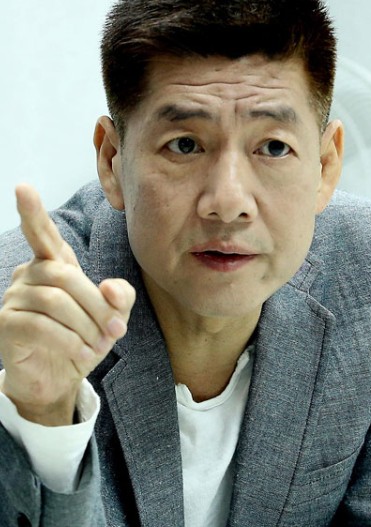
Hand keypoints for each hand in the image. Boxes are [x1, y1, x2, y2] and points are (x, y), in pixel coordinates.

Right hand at [0, 184, 135, 424]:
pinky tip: (83, 354)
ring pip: (55, 302)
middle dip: (97, 306)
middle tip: (117, 331)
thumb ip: (119, 297)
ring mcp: (14, 298)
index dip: (32, 212)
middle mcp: (29, 275)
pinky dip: (70, 341)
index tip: (23, 188)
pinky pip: (41, 325)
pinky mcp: (7, 324)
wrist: (60, 377)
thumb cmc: (84, 338)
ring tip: (100, 346)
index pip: (41, 234)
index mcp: (54, 265)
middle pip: (66, 277)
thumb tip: (110, 287)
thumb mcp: (111, 317)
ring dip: (86, 327)